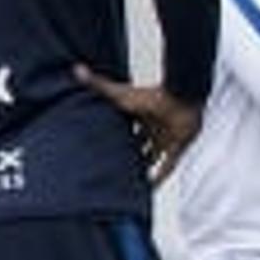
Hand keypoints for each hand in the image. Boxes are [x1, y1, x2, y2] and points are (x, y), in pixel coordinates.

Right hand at [74, 67, 196, 182]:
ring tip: (125, 183)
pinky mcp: (176, 147)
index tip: (98, 146)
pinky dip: (158, 178)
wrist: (183, 98)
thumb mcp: (119, 93)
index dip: (112, 137)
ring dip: (140, 167)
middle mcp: (151, 128)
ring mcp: (164, 138)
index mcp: (137, 115)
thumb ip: (98, 84)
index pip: (122, 128)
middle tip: (110, 168)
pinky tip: (148, 190)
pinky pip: (166, 167)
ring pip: (150, 156)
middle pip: (136, 144)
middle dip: (125, 154)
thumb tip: (76, 69)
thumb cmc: (152, 96)